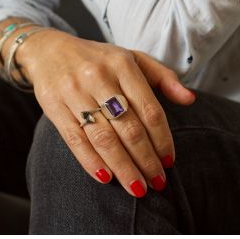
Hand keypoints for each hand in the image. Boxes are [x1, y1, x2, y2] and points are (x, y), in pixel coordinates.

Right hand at [18, 30, 194, 197]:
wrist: (49, 50)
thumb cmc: (97, 58)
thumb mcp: (131, 57)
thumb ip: (162, 77)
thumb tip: (190, 99)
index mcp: (122, 65)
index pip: (149, 110)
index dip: (162, 139)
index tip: (169, 161)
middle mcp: (99, 77)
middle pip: (129, 128)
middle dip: (146, 160)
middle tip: (157, 182)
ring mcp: (74, 92)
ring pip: (103, 138)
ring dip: (123, 167)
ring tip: (137, 188)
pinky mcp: (53, 105)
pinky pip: (75, 139)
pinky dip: (91, 161)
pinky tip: (105, 178)